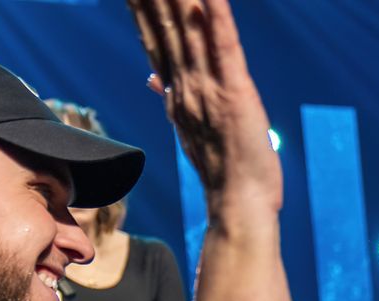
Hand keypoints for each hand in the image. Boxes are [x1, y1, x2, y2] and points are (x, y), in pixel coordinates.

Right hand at [129, 0, 283, 209]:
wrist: (237, 203)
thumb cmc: (221, 168)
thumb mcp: (191, 127)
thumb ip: (170, 95)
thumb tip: (152, 77)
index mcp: (177, 91)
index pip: (153, 37)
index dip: (141, 6)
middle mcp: (186, 85)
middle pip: (165, 25)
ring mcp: (208, 88)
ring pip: (189, 29)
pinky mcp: (235, 93)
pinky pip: (225, 47)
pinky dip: (218, 18)